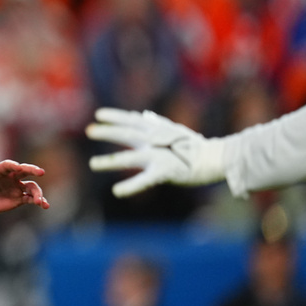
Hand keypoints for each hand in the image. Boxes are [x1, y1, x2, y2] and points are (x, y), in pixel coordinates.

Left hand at [0, 160, 47, 213]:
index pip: (8, 165)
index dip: (13, 165)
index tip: (18, 167)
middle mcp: (10, 176)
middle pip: (24, 171)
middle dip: (32, 170)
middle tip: (41, 172)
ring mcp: (16, 187)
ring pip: (31, 186)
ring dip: (37, 192)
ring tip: (39, 201)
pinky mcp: (18, 198)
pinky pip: (31, 199)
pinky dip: (39, 201)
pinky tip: (44, 205)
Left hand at [86, 107, 224, 196]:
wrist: (216, 159)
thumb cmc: (195, 145)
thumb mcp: (175, 130)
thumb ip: (157, 124)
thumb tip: (144, 115)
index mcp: (157, 131)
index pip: (132, 120)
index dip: (115, 116)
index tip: (98, 114)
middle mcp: (155, 141)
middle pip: (126, 135)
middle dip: (107, 132)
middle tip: (89, 131)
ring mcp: (159, 156)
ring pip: (129, 158)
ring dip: (110, 161)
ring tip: (93, 164)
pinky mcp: (165, 172)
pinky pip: (144, 180)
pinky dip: (130, 186)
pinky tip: (117, 191)